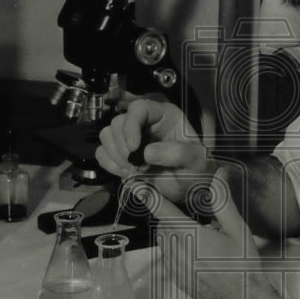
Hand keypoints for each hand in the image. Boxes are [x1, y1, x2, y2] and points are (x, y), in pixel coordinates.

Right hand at [96, 100, 214, 204]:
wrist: (189, 190)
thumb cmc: (197, 171)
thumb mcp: (197, 161)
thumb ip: (179, 153)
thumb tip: (147, 152)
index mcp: (164, 115)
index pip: (138, 108)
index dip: (131, 126)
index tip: (134, 149)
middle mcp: (144, 122)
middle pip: (117, 122)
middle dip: (124, 147)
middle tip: (139, 166)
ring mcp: (130, 138)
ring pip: (107, 135)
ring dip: (116, 155)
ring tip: (134, 170)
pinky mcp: (120, 154)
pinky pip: (102, 153)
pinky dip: (109, 164)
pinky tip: (125, 173)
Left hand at [133, 168, 299, 298]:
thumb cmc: (244, 266)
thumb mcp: (238, 230)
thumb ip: (223, 201)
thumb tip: (218, 174)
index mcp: (192, 236)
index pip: (163, 211)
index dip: (148, 196)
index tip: (135, 184)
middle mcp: (178, 252)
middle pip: (163, 224)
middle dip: (172, 216)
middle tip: (192, 215)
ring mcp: (175, 267)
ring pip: (164, 240)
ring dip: (174, 232)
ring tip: (198, 234)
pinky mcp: (176, 278)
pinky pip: (168, 255)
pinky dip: (176, 247)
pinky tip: (198, 251)